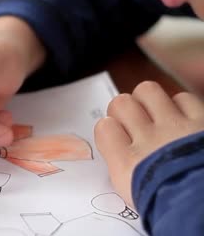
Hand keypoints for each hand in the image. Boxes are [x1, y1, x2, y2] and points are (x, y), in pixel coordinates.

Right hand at [95, 81, 203, 207]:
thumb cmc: (171, 207)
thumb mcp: (135, 194)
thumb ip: (124, 167)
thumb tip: (119, 150)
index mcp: (128, 162)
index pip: (104, 127)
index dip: (110, 130)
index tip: (117, 137)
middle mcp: (148, 139)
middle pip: (121, 103)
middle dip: (125, 110)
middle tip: (133, 121)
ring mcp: (176, 127)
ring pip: (147, 90)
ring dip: (149, 100)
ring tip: (155, 113)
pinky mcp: (202, 121)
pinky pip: (183, 98)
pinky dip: (181, 105)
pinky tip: (183, 118)